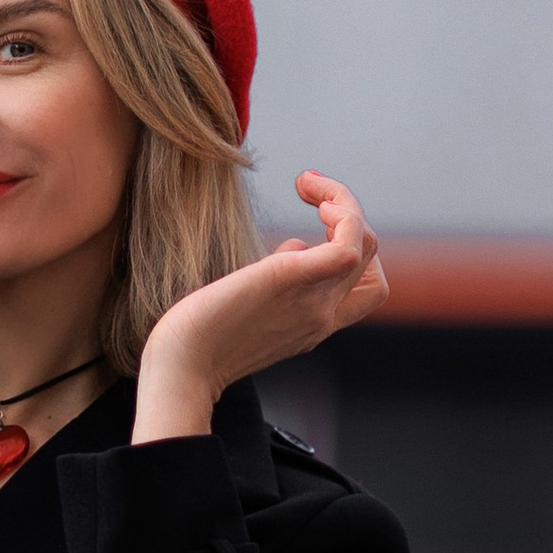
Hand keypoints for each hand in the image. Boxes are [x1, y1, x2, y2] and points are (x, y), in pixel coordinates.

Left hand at [132, 173, 387, 444]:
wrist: (181, 367)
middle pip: (371, 261)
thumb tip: (295, 247)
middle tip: (311, 191)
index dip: (350, 246)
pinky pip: (348, 246)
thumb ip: (279, 282)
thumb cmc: (199, 337)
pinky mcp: (292, 279)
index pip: (364, 286)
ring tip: (309, 185)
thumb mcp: (251, 307)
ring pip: (367, 245)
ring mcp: (314, 302)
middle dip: (352, 216)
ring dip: (345, 203)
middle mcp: (322, 316)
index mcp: (313, 324)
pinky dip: (343, 213)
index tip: (314, 217)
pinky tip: (311, 196)